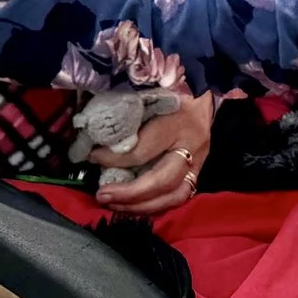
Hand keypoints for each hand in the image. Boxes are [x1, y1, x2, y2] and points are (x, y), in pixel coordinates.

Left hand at [89, 91, 214, 215]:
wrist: (204, 94)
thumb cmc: (172, 90)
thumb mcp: (151, 93)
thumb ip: (128, 113)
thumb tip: (95, 135)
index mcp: (178, 120)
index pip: (144, 148)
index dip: (114, 158)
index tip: (93, 156)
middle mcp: (192, 144)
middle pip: (163, 179)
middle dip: (130, 193)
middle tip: (102, 195)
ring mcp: (199, 161)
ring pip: (174, 196)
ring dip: (142, 206)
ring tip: (115, 205)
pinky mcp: (199, 172)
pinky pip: (179, 197)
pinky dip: (154, 206)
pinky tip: (133, 205)